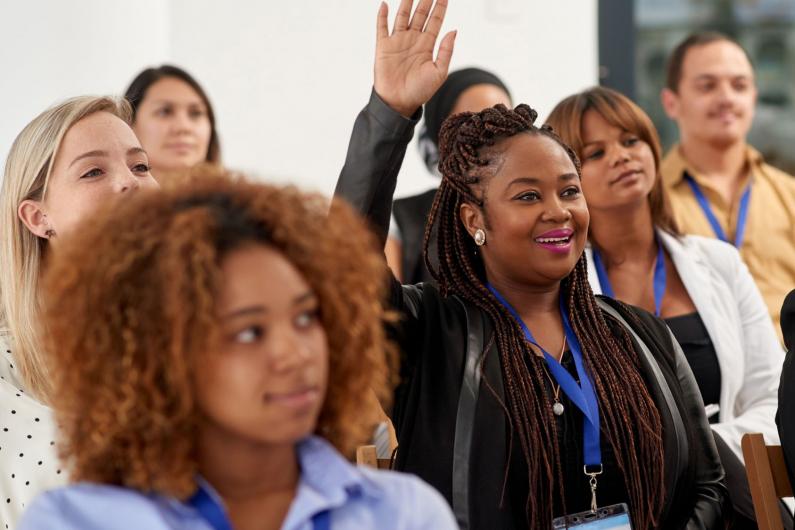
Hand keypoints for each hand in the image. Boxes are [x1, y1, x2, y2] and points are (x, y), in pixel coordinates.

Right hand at [374, 0, 455, 117]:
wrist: (399, 103)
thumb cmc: (420, 91)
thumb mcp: (439, 72)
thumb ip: (446, 51)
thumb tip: (453, 30)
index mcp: (427, 45)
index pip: (435, 20)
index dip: (440, 6)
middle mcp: (413, 40)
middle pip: (420, 14)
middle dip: (426, 0)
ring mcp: (398, 42)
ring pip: (403, 16)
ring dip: (406, 3)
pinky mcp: (383, 47)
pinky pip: (382, 28)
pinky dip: (382, 16)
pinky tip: (384, 4)